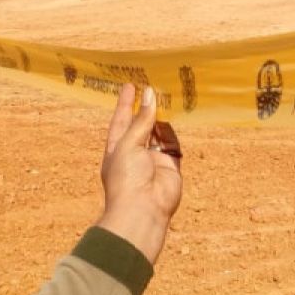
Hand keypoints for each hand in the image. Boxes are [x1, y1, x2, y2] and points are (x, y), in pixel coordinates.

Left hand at [96, 84, 182, 263]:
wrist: (143, 209)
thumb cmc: (126, 177)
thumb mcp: (128, 143)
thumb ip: (141, 120)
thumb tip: (150, 94)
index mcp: (116, 148)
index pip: (121, 120)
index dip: (125, 103)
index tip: (130, 85)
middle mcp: (134, 153)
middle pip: (141, 125)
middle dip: (147, 107)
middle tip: (154, 85)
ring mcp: (153, 159)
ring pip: (159, 133)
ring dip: (162, 117)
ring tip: (168, 96)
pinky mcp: (170, 165)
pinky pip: (174, 144)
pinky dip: (175, 131)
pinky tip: (178, 115)